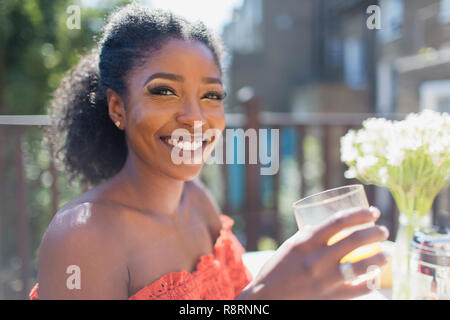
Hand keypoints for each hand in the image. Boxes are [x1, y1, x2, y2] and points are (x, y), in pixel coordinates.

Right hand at [241, 207, 388, 299]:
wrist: (268, 297)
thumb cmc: (278, 269)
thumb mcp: (291, 246)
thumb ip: (310, 236)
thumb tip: (330, 227)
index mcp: (306, 242)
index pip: (339, 222)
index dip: (360, 214)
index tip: (373, 212)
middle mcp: (318, 259)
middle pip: (355, 240)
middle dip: (375, 232)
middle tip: (383, 230)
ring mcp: (326, 280)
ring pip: (363, 266)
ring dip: (380, 257)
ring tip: (387, 252)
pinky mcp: (332, 297)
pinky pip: (359, 289)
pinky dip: (372, 281)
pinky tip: (377, 275)